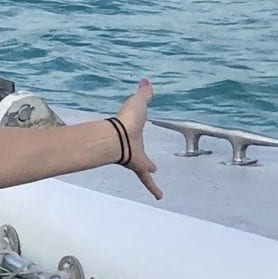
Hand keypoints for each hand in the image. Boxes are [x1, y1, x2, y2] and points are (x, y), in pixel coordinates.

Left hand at [112, 81, 162, 199]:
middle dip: (146, 163)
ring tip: (157, 191)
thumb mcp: (137, 103)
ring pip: (144, 172)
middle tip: (151, 169)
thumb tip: (145, 81)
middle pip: (141, 157)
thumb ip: (143, 93)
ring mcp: (135, 160)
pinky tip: (159, 197)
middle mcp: (134, 150)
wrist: (118, 134)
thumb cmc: (126, 118)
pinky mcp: (138, 167)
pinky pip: (146, 179)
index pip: (139, 140)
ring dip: (149, 178)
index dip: (141, 142)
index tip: (145, 144)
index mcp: (135, 136)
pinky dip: (152, 188)